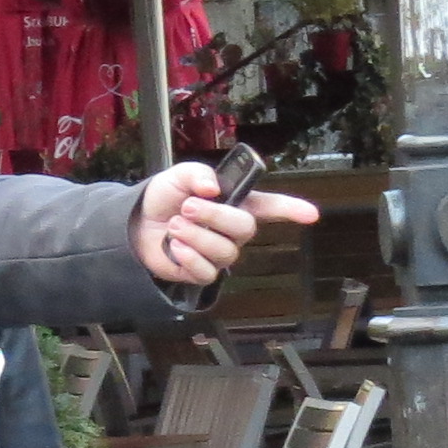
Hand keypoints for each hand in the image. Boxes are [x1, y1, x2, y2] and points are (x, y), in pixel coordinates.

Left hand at [130, 162, 319, 286]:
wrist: (135, 222)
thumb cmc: (165, 198)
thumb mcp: (178, 175)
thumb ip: (197, 174)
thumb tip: (213, 188)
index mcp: (235, 203)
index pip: (271, 206)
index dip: (292, 209)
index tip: (311, 214)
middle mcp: (232, 230)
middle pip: (245, 228)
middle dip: (215, 217)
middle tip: (187, 207)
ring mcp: (219, 252)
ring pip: (225, 251)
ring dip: (196, 236)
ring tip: (174, 226)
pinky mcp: (202, 272)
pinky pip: (207, 272)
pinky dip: (189, 258)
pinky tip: (175, 247)